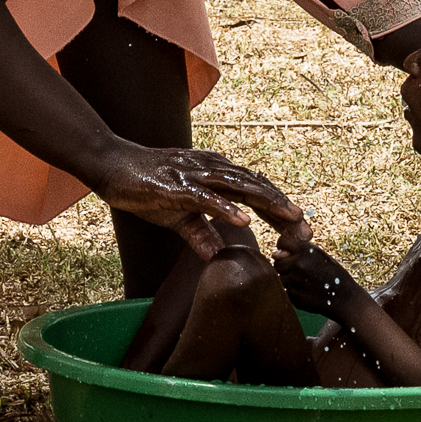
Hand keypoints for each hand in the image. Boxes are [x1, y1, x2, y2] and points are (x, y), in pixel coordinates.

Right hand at [93, 143, 306, 260]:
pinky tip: (244, 219)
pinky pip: (206, 198)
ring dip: (266, 203)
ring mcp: (195, 175)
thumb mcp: (178, 215)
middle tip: (307, 230)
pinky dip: (226, 208)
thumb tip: (216, 255)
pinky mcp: (177, 186)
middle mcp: (212, 170)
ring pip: (240, 187)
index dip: (280, 209)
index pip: (256, 191)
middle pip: (257, 187)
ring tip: (290, 219)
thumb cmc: (146, 186)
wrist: (113, 166)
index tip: (300, 232)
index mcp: (216, 175)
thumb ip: (200, 232)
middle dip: (283, 208)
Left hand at [273, 241, 360, 316]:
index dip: (284, 247)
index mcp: (305, 250)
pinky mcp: (293, 296)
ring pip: (279, 277)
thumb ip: (297, 253)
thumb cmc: (333, 275)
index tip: (289, 254)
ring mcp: (294, 280)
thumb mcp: (320, 256)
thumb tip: (274, 254)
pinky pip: (284, 291)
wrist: (345, 298)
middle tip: (300, 273)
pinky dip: (291, 292)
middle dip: (285, 266)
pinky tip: (305, 292)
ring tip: (304, 283)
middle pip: (277, 262)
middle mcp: (298, 263)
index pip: (282, 241)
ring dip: (287, 280)